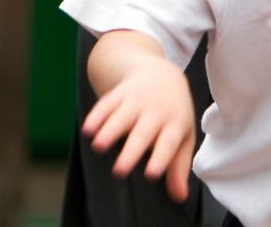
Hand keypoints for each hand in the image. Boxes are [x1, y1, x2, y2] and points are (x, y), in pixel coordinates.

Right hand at [83, 55, 195, 203]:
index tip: (151, 175)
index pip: (168, 143)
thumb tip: (179, 197)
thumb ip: (179, 167)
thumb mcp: (183, 137)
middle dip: (131, 151)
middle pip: (143, 133)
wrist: (162, 73)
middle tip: (119, 172)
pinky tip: (87, 130)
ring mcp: (137, 99)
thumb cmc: (174, 115)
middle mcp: (156, 111)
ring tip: (97, 147)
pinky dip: (97, 115)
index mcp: (175, 124)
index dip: (160, 158)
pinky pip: (107, 103)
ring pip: (122, 116)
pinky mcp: (120, 92)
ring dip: (109, 130)